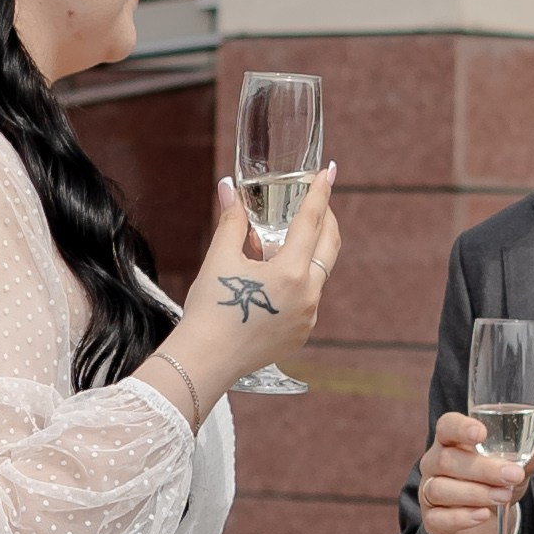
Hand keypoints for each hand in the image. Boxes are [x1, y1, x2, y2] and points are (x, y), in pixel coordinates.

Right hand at [148, 168, 340, 414]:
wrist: (205, 360)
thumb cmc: (210, 309)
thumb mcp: (221, 259)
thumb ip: (233, 221)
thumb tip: (229, 188)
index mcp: (291, 273)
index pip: (312, 221)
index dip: (320, 192)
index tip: (327, 172)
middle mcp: (308, 295)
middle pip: (328, 246)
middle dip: (326, 219)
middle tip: (317, 200)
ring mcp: (308, 317)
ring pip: (317, 273)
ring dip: (307, 251)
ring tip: (281, 240)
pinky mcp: (301, 333)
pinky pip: (308, 297)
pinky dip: (298, 279)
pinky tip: (275, 276)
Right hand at [415, 408, 533, 533]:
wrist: (485, 525)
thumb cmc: (495, 484)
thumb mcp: (515, 468)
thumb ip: (531, 455)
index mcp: (452, 441)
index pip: (447, 426)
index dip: (460, 427)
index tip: (480, 433)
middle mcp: (435, 463)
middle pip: (448, 460)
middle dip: (483, 468)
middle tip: (513, 475)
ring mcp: (429, 492)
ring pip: (441, 488)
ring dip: (476, 492)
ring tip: (504, 496)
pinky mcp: (432, 520)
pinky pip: (439, 517)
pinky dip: (461, 517)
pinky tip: (482, 515)